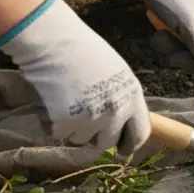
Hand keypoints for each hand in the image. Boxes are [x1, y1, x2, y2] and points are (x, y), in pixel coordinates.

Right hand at [0, 0, 149, 152]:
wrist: (53, 42)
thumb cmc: (83, 52)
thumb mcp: (116, 74)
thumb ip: (120, 98)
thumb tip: (121, 123)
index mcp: (132, 97)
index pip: (140, 134)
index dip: (130, 144)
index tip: (123, 151)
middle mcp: (116, 111)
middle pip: (108, 142)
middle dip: (95, 136)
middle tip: (82, 117)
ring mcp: (91, 119)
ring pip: (80, 139)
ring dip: (72, 127)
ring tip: (66, 100)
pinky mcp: (65, 123)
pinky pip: (58, 134)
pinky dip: (53, 123)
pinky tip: (53, 101)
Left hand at [119, 0, 193, 71]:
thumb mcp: (187, 23)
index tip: (187, 62)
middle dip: (182, 54)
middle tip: (164, 43)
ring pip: (189, 50)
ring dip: (171, 47)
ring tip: (159, 33)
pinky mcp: (185, 22)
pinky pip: (179, 41)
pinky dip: (167, 38)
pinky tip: (159, 27)